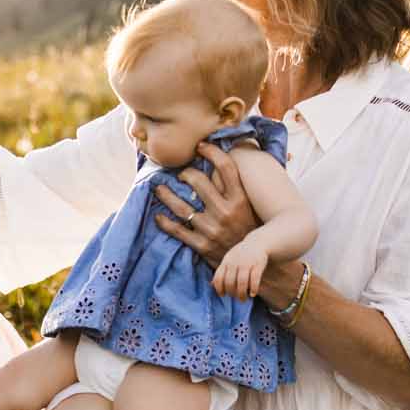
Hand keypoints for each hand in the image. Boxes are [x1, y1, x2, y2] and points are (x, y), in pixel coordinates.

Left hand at [153, 141, 257, 266]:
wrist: (251, 263)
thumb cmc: (250, 230)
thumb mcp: (250, 207)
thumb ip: (236, 187)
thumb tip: (220, 163)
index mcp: (241, 199)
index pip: (226, 167)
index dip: (212, 152)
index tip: (201, 146)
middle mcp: (226, 212)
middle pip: (198, 182)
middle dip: (185, 173)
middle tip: (180, 173)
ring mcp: (212, 229)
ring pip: (181, 207)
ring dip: (166, 195)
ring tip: (159, 188)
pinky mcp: (202, 245)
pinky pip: (177, 230)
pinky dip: (164, 222)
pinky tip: (158, 216)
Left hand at [212, 237, 270, 299]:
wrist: (258, 242)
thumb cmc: (241, 255)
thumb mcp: (229, 260)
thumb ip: (222, 272)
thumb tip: (211, 285)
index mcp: (226, 262)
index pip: (218, 278)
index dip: (219, 289)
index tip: (223, 295)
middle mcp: (235, 262)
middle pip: (230, 282)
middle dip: (232, 293)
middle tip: (236, 298)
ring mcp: (246, 263)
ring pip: (242, 282)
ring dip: (242, 294)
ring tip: (243, 299)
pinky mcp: (258, 264)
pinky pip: (254, 279)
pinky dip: (253, 288)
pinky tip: (253, 294)